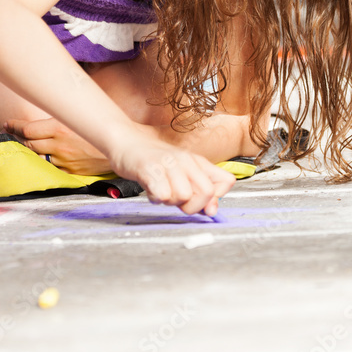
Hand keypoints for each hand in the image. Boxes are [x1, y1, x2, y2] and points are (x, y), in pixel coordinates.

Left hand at [4, 117, 111, 174]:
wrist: (121, 145)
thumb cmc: (100, 126)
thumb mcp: (79, 114)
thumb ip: (61, 112)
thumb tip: (46, 102)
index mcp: (60, 128)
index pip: (27, 129)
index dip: (14, 126)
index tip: (7, 124)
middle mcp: (59, 145)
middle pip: (28, 144)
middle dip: (17, 139)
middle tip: (9, 135)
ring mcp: (63, 161)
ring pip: (36, 157)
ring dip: (28, 152)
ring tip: (21, 147)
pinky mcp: (70, 172)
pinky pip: (50, 168)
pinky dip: (42, 163)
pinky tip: (38, 159)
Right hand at [110, 125, 235, 215]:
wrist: (126, 142)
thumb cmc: (154, 160)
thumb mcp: (182, 173)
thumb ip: (198, 191)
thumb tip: (212, 210)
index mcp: (197, 162)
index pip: (226, 182)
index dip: (216, 198)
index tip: (202, 204)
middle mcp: (186, 160)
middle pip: (207, 192)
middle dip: (192, 206)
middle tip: (177, 201)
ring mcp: (168, 163)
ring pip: (184, 195)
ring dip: (171, 202)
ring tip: (161, 192)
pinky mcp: (149, 168)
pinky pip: (162, 194)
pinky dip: (156, 199)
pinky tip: (151, 191)